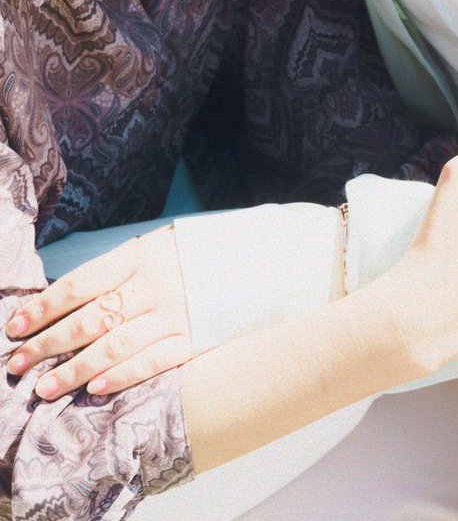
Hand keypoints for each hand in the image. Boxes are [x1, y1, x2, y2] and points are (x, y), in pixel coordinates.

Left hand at [5, 226, 189, 397]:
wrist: (256, 258)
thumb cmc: (192, 256)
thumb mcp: (155, 247)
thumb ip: (117, 271)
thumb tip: (63, 301)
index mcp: (140, 255)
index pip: (81, 284)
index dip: (44, 307)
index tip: (15, 327)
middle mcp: (155, 284)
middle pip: (92, 318)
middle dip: (48, 344)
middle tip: (17, 364)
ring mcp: (176, 313)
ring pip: (116, 345)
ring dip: (75, 369)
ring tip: (44, 388)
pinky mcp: (195, 338)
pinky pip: (154, 362)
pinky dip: (123, 376)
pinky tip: (94, 389)